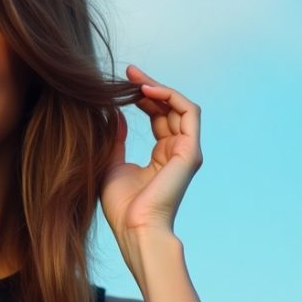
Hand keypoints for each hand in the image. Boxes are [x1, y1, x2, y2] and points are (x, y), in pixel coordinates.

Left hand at [100, 64, 201, 251]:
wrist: (134, 229)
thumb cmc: (121, 206)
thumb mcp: (111, 164)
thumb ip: (115, 139)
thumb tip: (114, 115)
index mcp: (162, 156)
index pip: (158, 116)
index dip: (142, 96)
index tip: (121, 82)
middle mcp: (178, 151)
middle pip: (170, 107)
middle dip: (149, 86)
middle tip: (127, 72)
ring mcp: (187, 151)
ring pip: (181, 106)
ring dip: (159, 87)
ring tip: (135, 78)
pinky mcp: (190, 152)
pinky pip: (188, 112)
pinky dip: (170, 96)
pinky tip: (146, 90)